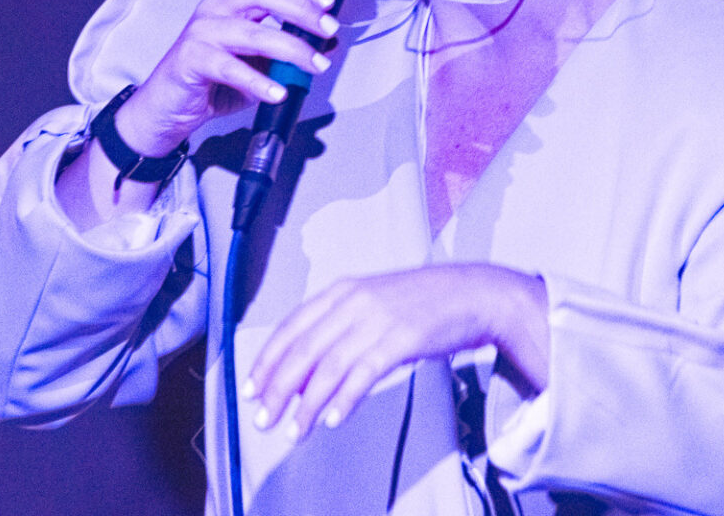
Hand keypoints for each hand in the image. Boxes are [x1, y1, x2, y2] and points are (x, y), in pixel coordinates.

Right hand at [117, 0, 341, 156]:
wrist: (169, 106)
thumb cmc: (212, 79)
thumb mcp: (260, 62)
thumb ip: (288, 50)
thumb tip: (328, 45)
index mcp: (234, 0)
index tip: (328, 2)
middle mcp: (217, 8)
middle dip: (303, 9)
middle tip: (328, 29)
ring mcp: (202, 31)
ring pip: (252, 33)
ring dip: (291, 49)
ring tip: (315, 65)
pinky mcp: (191, 58)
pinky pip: (229, 68)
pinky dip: (258, 81)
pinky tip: (278, 92)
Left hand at [245, 264, 549, 440]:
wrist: (473, 294)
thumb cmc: (422, 303)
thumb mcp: (372, 303)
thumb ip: (339, 328)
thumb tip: (306, 369)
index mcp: (340, 291)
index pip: (290, 328)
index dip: (266, 361)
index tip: (250, 389)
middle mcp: (353, 302)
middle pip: (302, 351)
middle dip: (277, 389)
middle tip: (264, 420)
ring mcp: (377, 319)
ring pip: (328, 368)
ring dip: (306, 405)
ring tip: (294, 432)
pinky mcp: (402, 339)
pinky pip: (364, 374)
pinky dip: (345, 399)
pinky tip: (332, 420)